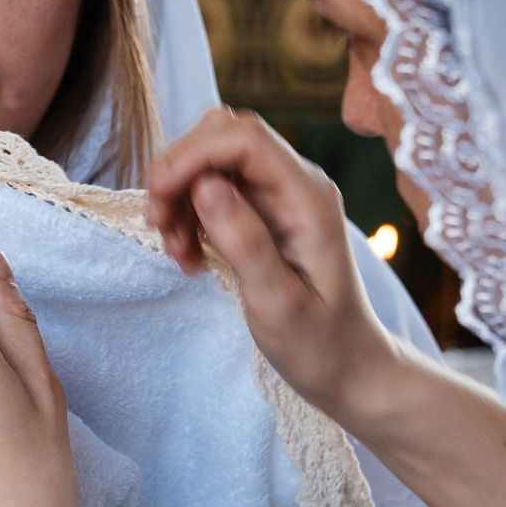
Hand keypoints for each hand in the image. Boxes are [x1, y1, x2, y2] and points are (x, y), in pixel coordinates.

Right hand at [146, 107, 404, 419]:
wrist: (348, 368)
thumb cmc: (320, 344)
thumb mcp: (278, 303)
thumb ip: (245, 242)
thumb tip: (207, 185)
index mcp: (308, 198)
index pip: (243, 139)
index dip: (191, 156)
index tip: (159, 200)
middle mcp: (297, 184)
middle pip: (223, 138)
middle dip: (179, 173)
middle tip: (158, 227)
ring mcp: (281, 197)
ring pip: (213, 163)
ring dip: (180, 199)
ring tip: (178, 255)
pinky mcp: (266, 214)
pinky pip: (215, 191)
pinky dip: (190, 216)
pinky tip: (191, 258)